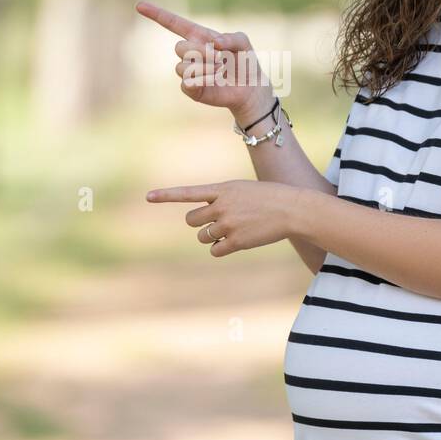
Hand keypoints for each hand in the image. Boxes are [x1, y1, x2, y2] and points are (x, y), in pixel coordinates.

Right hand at [135, 0, 272, 122]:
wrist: (249, 87)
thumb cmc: (244, 61)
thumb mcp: (243, 42)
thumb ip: (232, 38)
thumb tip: (215, 43)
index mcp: (199, 36)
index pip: (174, 23)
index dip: (157, 14)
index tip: (139, 6)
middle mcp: (190, 52)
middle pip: (179, 48)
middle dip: (200, 52)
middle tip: (219, 58)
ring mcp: (188, 70)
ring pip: (182, 67)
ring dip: (204, 68)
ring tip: (219, 70)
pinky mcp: (190, 88)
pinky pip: (186, 82)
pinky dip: (203, 80)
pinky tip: (214, 81)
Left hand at [145, 179, 301, 257]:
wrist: (292, 209)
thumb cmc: (269, 198)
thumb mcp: (242, 190)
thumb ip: (221, 198)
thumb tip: (205, 219)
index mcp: (222, 189)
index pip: (188, 192)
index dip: (166, 195)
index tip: (148, 196)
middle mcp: (221, 206)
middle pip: (192, 220)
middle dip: (201, 224)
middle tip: (217, 222)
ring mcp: (228, 224)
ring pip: (203, 236)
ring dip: (212, 236)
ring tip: (231, 230)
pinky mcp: (236, 241)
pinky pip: (215, 250)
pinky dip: (221, 248)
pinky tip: (236, 242)